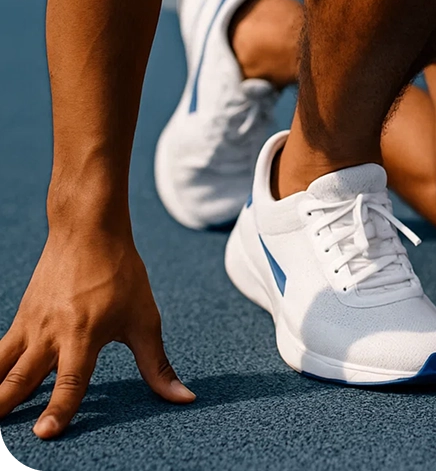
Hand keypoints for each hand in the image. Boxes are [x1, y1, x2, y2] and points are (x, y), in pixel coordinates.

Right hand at [0, 226, 194, 438]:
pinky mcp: (20, 318)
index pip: (71, 381)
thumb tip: (184, 398)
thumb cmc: (121, 275)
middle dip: (6, 408)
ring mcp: (30, 325)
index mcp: (84, 335)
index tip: (45, 434)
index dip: (59, 409)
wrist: (87, 230)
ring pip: (0, 367)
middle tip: (1, 438)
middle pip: (21, 380)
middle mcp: (51, 333)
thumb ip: (157, 365)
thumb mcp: (145, 319)